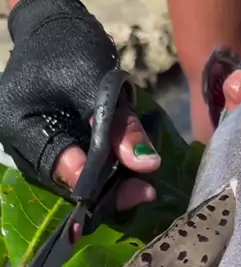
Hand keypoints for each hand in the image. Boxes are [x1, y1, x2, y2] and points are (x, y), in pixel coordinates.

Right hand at [0, 0, 158, 210]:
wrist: (57, 29)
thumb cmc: (67, 46)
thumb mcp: (96, 80)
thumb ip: (119, 125)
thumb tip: (147, 163)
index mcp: (20, 126)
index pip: (60, 168)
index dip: (99, 183)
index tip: (136, 186)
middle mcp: (24, 148)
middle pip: (70, 184)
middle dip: (110, 190)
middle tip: (147, 190)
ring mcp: (40, 153)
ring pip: (80, 183)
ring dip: (113, 185)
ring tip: (144, 183)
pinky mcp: (59, 153)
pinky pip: (85, 173)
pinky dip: (110, 173)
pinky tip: (132, 172)